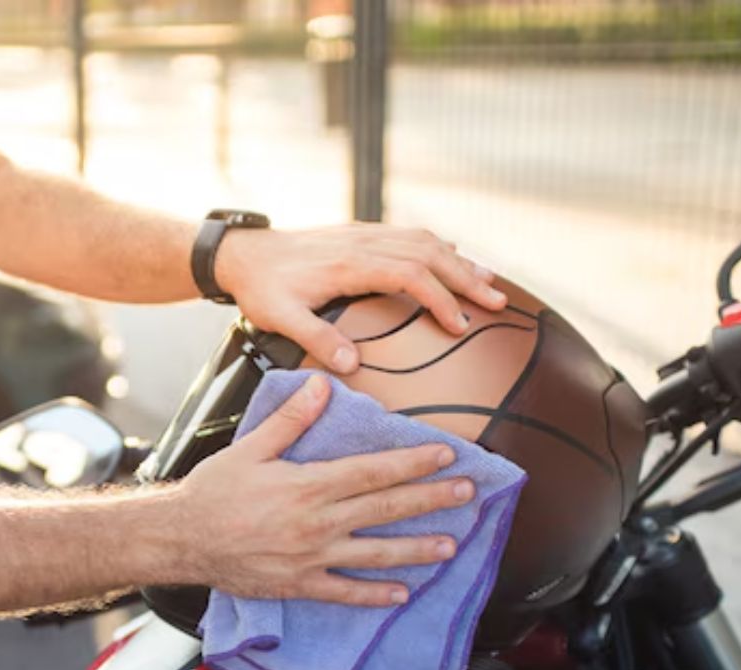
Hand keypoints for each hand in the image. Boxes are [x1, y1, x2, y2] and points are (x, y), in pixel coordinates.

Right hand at [178, 374, 474, 605]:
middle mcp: (317, 522)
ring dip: (418, 548)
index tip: (447, 454)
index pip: (373, 471)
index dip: (413, 462)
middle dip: (431, 499)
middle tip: (468, 493)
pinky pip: (345, 592)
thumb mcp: (251, 447)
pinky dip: (375, 595)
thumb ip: (291, 419)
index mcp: (308, 485)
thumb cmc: (213, 491)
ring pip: (376, 553)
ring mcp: (311, 557)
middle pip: (386, 509)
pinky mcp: (299, 584)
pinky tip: (401, 594)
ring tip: (451, 545)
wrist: (182, 539)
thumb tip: (323, 385)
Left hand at [215, 223, 508, 372]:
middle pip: (428, 253)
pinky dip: (437, 246)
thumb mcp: (279, 318)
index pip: (409, 276)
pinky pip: (408, 234)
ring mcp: (363, 234)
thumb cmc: (261, 289)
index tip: (459, 326)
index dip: (439, 299)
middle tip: (497, 303)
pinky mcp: (360, 234)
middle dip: (466, 277)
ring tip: (489, 282)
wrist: (242, 255)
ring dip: (459, 259)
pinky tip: (454, 256)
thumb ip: (316, 338)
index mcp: (350, 264)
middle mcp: (363, 242)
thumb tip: (350, 364)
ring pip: (423, 240)